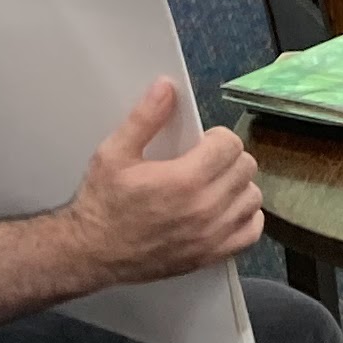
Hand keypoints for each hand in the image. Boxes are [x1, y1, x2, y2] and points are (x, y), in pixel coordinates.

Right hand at [67, 79, 259, 284]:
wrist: (90, 253)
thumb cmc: (102, 202)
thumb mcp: (114, 154)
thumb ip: (144, 119)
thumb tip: (166, 87)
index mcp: (184, 180)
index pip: (230, 145)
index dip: (217, 138)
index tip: (201, 144)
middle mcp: (205, 208)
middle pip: (245, 168)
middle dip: (227, 158)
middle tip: (205, 162)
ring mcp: (211, 235)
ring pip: (252, 198)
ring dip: (237, 187)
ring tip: (213, 185)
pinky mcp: (212, 255)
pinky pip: (251, 231)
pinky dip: (244, 218)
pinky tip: (224, 210)